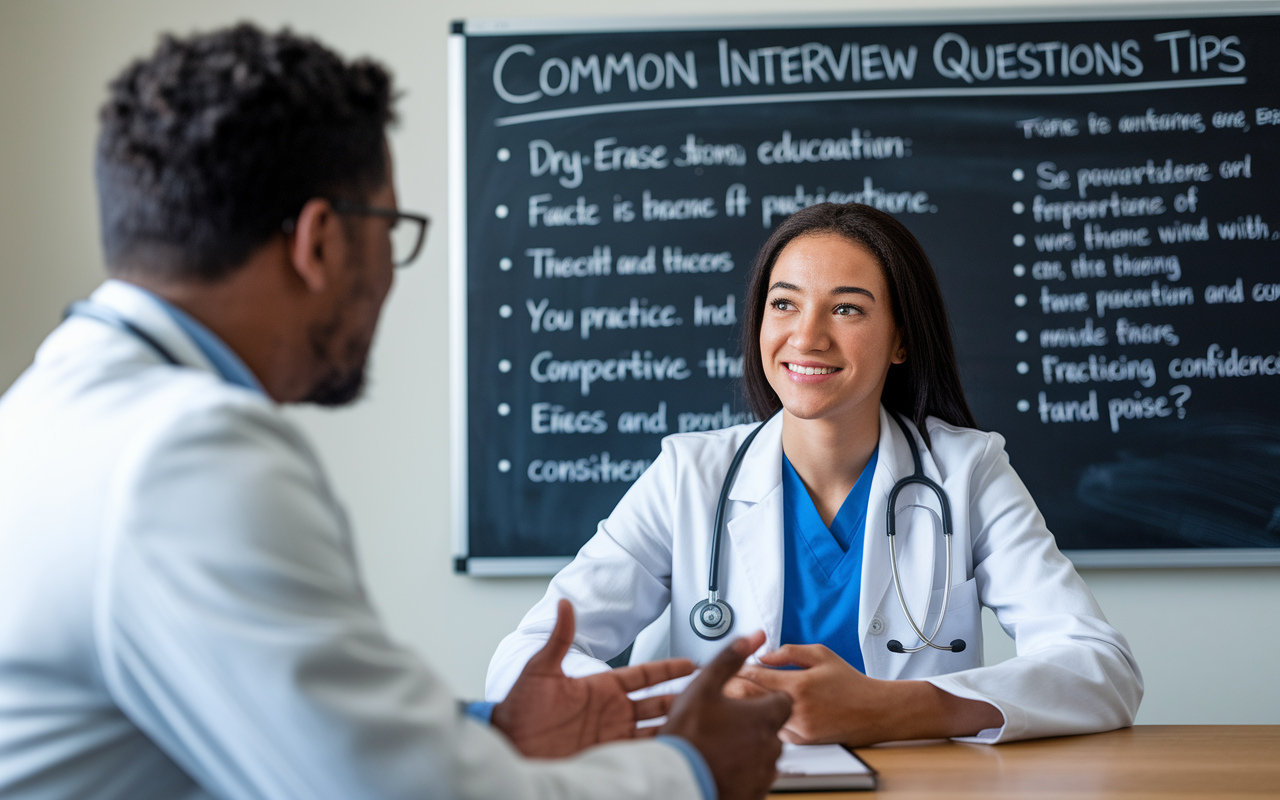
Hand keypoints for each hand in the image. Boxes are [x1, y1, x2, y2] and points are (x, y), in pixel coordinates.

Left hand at [491, 599, 694, 758]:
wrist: (508, 746)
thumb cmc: (518, 710)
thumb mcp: (540, 670)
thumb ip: (559, 638)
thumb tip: (563, 605)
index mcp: (601, 687)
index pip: (644, 675)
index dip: (668, 669)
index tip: (692, 663)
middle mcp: (611, 711)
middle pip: (658, 701)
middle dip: (683, 695)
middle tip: (711, 691)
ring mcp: (612, 734)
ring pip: (656, 726)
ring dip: (677, 722)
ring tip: (702, 720)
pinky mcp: (608, 756)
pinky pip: (642, 751)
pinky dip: (661, 748)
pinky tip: (678, 746)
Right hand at [659, 632, 792, 799]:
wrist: (677, 780)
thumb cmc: (688, 737)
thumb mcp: (703, 686)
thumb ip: (731, 658)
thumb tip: (753, 637)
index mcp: (763, 717)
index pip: (783, 701)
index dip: (765, 699)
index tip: (749, 702)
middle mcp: (770, 746)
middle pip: (774, 729)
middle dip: (755, 724)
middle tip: (729, 724)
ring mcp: (763, 772)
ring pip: (766, 754)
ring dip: (750, 748)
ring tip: (723, 745)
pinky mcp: (755, 793)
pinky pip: (757, 778)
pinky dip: (745, 770)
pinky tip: (724, 764)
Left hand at [737, 644, 1003, 746]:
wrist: (874, 710)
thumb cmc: (849, 682)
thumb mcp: (820, 654)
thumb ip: (788, 652)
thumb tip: (762, 655)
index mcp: (798, 685)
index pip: (754, 677)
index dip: (738, 670)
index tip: (734, 666)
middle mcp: (796, 710)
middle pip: (749, 701)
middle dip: (737, 689)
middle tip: (730, 681)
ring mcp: (799, 729)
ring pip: (759, 719)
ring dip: (750, 707)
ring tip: (747, 695)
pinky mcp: (802, 741)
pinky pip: (774, 730)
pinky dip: (768, 721)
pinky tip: (768, 712)